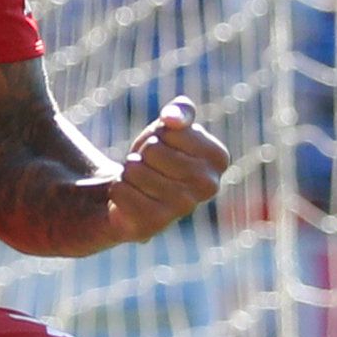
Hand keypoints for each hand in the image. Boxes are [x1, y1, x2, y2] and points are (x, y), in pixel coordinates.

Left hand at [103, 96, 227, 244]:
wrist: (138, 192)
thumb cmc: (160, 154)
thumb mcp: (171, 125)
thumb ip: (180, 112)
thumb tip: (172, 118)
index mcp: (219, 158)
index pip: (173, 129)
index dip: (161, 132)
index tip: (167, 146)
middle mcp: (208, 186)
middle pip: (153, 150)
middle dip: (143, 152)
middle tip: (150, 165)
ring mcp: (183, 208)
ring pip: (134, 170)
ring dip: (129, 171)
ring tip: (140, 180)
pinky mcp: (154, 225)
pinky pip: (121, 191)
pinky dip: (118, 188)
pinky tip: (130, 196)